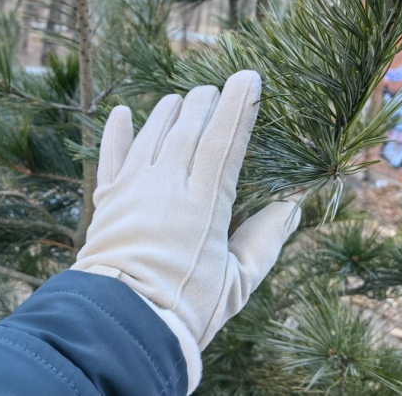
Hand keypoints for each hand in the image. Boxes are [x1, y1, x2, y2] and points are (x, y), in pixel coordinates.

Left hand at [72, 71, 298, 391]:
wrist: (123, 321)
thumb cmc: (187, 306)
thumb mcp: (238, 280)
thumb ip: (265, 239)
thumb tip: (293, 207)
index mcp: (204, 203)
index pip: (223, 140)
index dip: (237, 106)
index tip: (248, 78)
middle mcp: (167, 185)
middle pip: (187, 130)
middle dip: (203, 103)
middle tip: (213, 88)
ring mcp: (134, 189)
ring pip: (152, 135)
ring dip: (166, 112)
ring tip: (178, 98)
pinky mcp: (108, 200)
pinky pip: (111, 157)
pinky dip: (116, 134)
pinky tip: (121, 113)